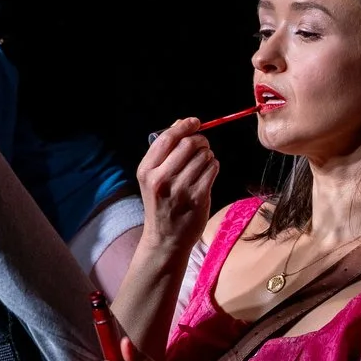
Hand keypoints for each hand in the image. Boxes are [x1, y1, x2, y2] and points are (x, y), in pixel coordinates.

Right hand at [135, 119, 219, 253]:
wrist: (166, 238)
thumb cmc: (161, 204)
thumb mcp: (152, 178)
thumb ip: (165, 152)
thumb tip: (181, 123)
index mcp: (146, 170)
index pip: (167, 138)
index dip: (185, 126)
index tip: (195, 122)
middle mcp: (161, 179)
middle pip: (189, 144)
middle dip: (201, 140)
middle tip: (203, 145)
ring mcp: (180, 189)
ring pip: (204, 156)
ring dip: (208, 155)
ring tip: (204, 163)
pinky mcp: (197, 198)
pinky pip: (213, 170)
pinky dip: (214, 167)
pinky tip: (208, 173)